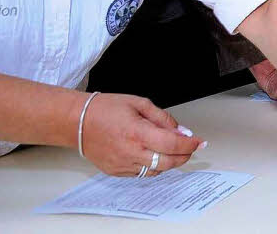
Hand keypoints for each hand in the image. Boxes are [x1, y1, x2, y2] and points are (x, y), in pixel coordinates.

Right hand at [80, 93, 204, 176]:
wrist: (77, 122)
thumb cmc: (105, 109)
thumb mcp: (139, 103)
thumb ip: (163, 119)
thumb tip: (181, 131)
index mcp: (137, 132)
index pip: (172, 144)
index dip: (190, 144)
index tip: (199, 142)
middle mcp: (130, 151)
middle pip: (168, 162)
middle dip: (184, 156)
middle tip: (190, 148)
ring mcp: (122, 164)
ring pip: (156, 170)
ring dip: (170, 162)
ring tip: (173, 150)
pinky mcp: (116, 171)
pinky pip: (142, 174)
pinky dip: (154, 166)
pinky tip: (155, 155)